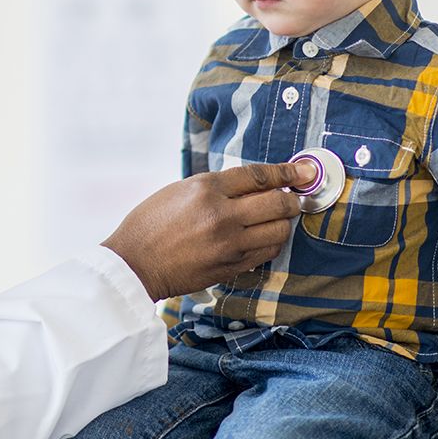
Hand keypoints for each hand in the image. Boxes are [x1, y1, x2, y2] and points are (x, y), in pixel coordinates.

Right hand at [102, 161, 313, 300]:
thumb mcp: (179, 190)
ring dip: (283, 222)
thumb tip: (253, 185)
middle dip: (292, 199)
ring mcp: (228, 244)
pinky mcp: (231, 267)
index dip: (286, 173)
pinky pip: (267, 252)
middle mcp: (222, 215)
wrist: (134, 264)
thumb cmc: (150, 223)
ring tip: (277, 219)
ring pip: (278, 230)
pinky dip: (272, 242)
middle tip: (294, 198)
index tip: (304, 171)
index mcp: (206, 189)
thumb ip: (216, 187)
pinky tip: (264, 237)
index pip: (258, 176)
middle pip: (277, 203)